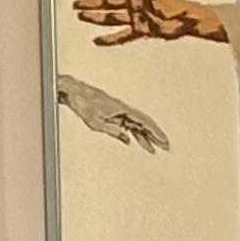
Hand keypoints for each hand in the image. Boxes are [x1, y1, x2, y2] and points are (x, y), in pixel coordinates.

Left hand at [56, 72, 174, 154]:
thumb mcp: (95, 123)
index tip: (164, 141)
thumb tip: (126, 139)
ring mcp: (119, 112)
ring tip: (152, 149)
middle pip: (144, 124)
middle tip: (165, 147)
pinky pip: (127, 124)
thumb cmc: (83, 103)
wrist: (74, 92)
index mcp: (123, 110)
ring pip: (136, 125)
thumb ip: (113, 132)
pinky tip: (133, 142)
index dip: (156, 133)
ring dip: (145, 137)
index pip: (145, 122)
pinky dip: (132, 133)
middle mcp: (124, 110)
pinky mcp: (113, 113)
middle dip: (155, 136)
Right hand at [73, 0, 224, 46]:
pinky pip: (121, 35)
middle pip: (107, 3)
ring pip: (110, 17)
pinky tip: (98, 40)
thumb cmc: (174, 1)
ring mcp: (135, 17)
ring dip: (96, 17)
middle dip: (91, 3)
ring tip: (82, 17)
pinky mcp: (140, 30)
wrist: (187, 18)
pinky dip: (109, 39)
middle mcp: (133, 4)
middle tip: (77, 4)